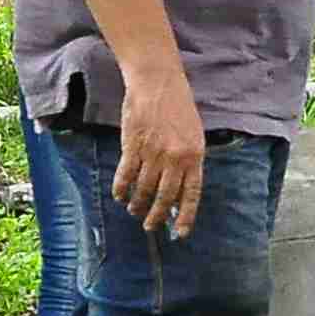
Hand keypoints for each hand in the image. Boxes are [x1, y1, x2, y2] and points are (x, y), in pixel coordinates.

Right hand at [112, 77, 209, 236]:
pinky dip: (121, 189)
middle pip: (165, 197)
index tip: (180, 233)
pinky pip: (125, 175)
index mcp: (195, 156)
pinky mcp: (133, 146)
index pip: (191, 194)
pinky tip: (119, 196)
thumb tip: (180, 192)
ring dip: (138, 204)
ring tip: (134, 209)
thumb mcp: (193, 134)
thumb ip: (189, 161)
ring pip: (144, 189)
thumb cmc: (178, 107)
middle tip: (150, 225)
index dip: (185, 216)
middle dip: (157, 216)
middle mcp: (175, 158)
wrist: (157, 82)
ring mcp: (153, 153)